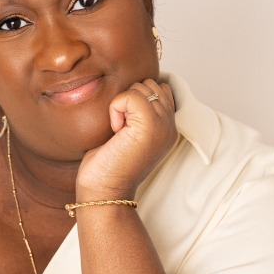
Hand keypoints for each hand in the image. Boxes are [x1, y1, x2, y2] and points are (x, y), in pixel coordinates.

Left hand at [75, 78, 176, 200]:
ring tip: (119, 131)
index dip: (137, 97)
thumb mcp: (125, 132)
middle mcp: (169, 126)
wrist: (104, 190)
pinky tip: (116, 131)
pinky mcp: (150, 125)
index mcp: (167, 128)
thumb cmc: (106, 164)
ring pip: (141, 87)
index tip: (124, 123)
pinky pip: (130, 95)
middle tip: (120, 129)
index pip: (161, 89)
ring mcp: (163, 125)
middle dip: (129, 98)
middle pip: (150, 84)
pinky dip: (115, 108)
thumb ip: (135, 111)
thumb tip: (130, 87)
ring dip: (122, 104)